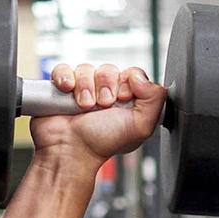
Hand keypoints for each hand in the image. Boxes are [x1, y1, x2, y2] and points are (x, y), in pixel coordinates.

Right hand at [30, 64, 167, 168]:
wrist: (72, 149)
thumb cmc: (104, 142)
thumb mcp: (141, 126)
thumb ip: (155, 100)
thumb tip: (141, 77)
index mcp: (128, 101)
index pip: (132, 74)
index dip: (127, 84)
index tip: (122, 100)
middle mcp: (107, 92)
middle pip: (109, 69)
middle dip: (106, 87)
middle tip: (103, 106)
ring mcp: (84, 88)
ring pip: (86, 68)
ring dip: (86, 87)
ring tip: (85, 107)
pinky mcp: (63, 86)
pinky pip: (63, 69)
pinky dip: (65, 77)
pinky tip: (68, 91)